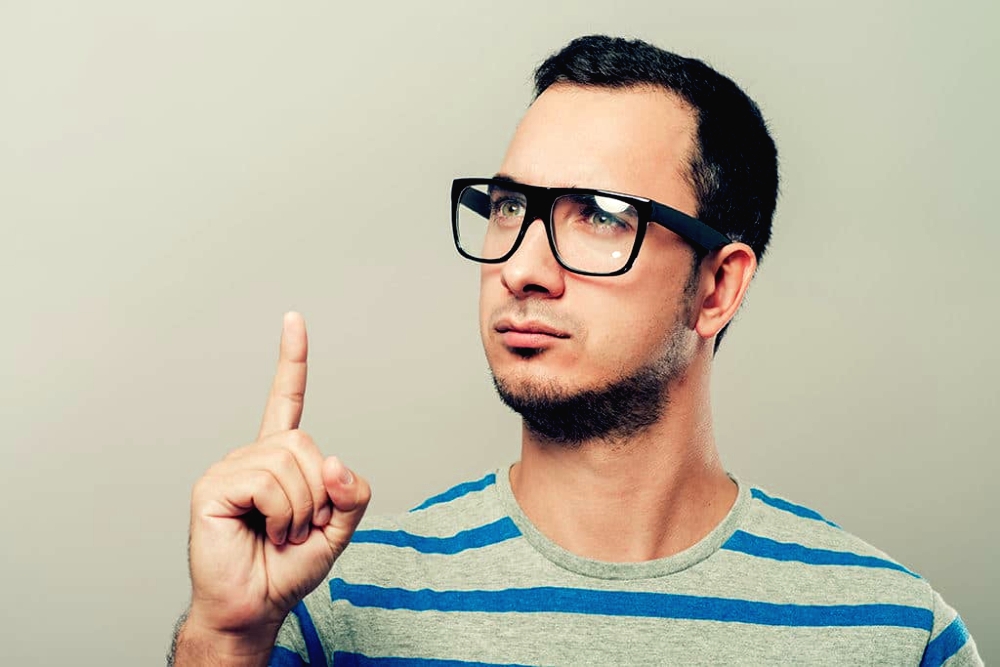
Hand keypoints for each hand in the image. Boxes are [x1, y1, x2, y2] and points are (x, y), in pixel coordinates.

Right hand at [184, 312, 370, 648]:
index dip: (292, 361)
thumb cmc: (288, 567)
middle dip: (319, 494)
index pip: (286, 399)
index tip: (294, 320)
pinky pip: (268, 482)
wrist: (255, 606)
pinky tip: (264, 531)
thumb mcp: (339, 529)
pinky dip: (280, 513)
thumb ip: (352, 494)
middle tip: (299, 527)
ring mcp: (230, 467)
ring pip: (291, 463)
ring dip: (300, 510)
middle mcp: (252, 455)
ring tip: (280, 533)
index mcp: (280, 459)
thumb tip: (334, 460)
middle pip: (306, 444)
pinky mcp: (212, 486)